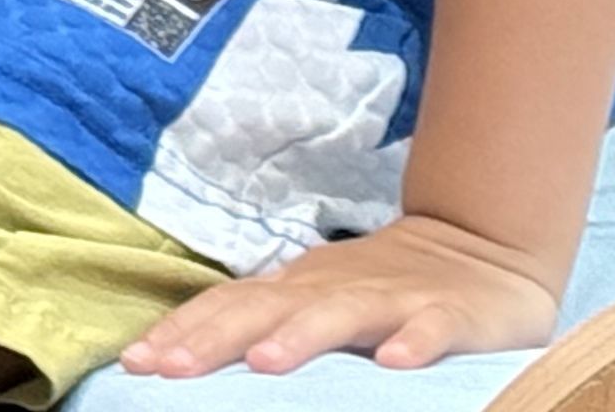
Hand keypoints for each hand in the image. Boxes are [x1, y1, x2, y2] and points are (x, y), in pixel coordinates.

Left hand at [120, 213, 563, 378]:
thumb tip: (188, 352)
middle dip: (213, 338)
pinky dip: (414, 342)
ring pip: (340, 314)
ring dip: (301, 337)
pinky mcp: (450, 313)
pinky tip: (397, 364)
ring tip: (264, 364)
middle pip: (264, 308)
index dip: (181, 331)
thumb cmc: (380, 284)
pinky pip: (431, 327)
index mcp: (295, 287)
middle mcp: (332, 288)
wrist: (478, 244)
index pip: (226, 305)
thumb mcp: (315, 299)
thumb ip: (264, 319)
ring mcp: (391, 298)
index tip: (136, 362)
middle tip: (171, 371)